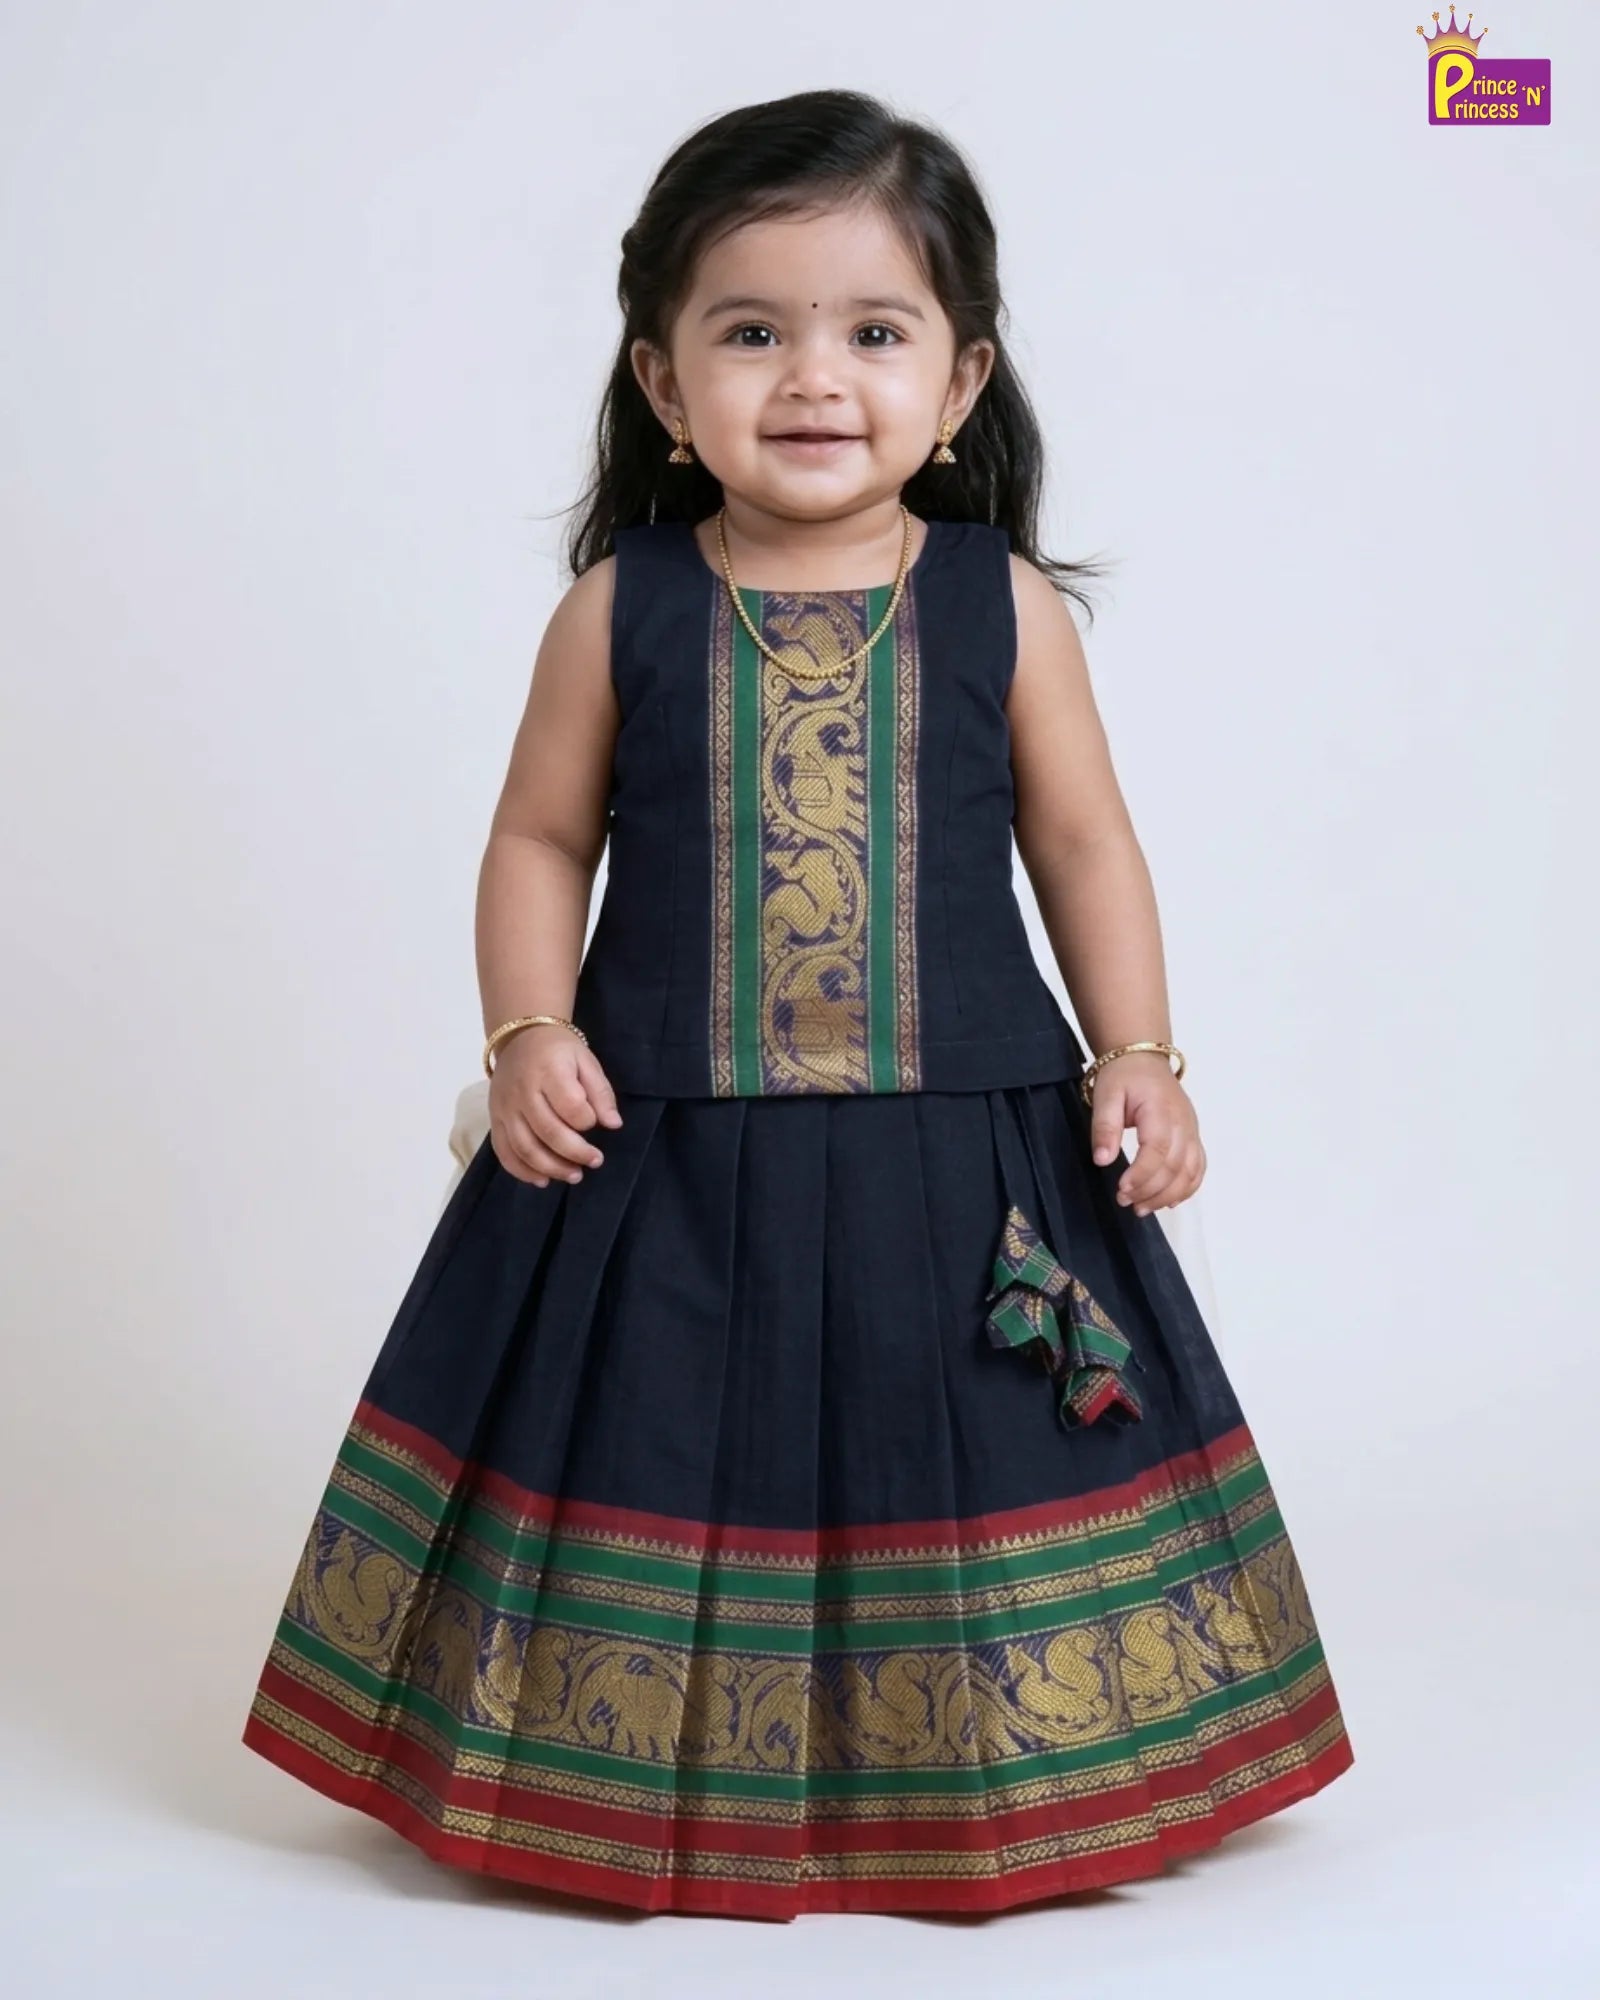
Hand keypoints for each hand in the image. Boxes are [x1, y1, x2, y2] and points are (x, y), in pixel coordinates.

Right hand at [488, 1025, 623, 1187]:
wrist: (520, 1036)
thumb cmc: (559, 1050)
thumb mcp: (586, 1061)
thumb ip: (601, 1092)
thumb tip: (614, 1124)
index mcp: (549, 1071)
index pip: (570, 1106)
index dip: (588, 1121)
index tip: (596, 1122)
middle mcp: (523, 1091)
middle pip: (548, 1131)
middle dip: (575, 1153)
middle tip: (595, 1161)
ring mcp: (504, 1107)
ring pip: (524, 1147)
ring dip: (551, 1168)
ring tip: (574, 1176)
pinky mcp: (494, 1119)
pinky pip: (503, 1151)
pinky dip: (521, 1171)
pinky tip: (542, 1180)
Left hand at [1087, 1052, 1205, 1216]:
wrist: (1144, 1059)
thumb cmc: (1123, 1077)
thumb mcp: (1106, 1096)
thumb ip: (1105, 1127)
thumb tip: (1103, 1160)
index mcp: (1161, 1111)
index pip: (1158, 1151)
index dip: (1142, 1175)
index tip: (1121, 1189)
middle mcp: (1183, 1124)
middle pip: (1176, 1167)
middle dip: (1150, 1190)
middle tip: (1124, 1201)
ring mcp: (1192, 1131)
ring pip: (1190, 1172)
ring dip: (1168, 1195)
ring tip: (1142, 1208)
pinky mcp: (1193, 1138)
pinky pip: (1198, 1168)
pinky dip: (1187, 1189)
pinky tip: (1167, 1201)